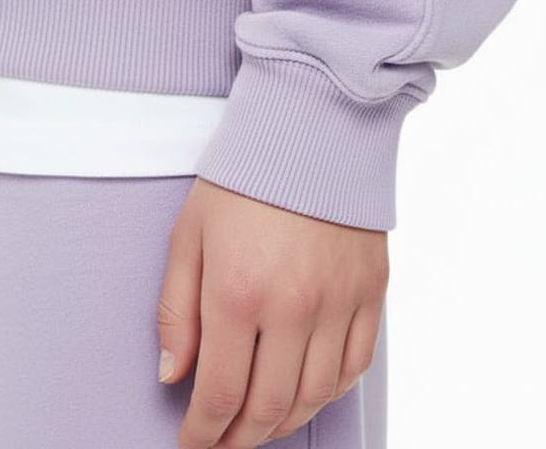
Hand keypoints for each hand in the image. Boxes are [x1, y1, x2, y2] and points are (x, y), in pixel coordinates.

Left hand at [158, 178, 387, 447]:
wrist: (311, 129)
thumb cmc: (244, 177)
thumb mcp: (190, 235)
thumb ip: (177, 310)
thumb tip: (174, 376)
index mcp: (237, 292)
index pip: (219, 394)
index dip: (203, 433)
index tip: (193, 444)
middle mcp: (292, 306)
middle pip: (268, 406)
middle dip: (240, 437)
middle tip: (224, 441)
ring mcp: (339, 300)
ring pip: (315, 394)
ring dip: (285, 420)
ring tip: (263, 422)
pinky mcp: (371, 289)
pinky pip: (356, 363)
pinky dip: (331, 389)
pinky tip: (311, 389)